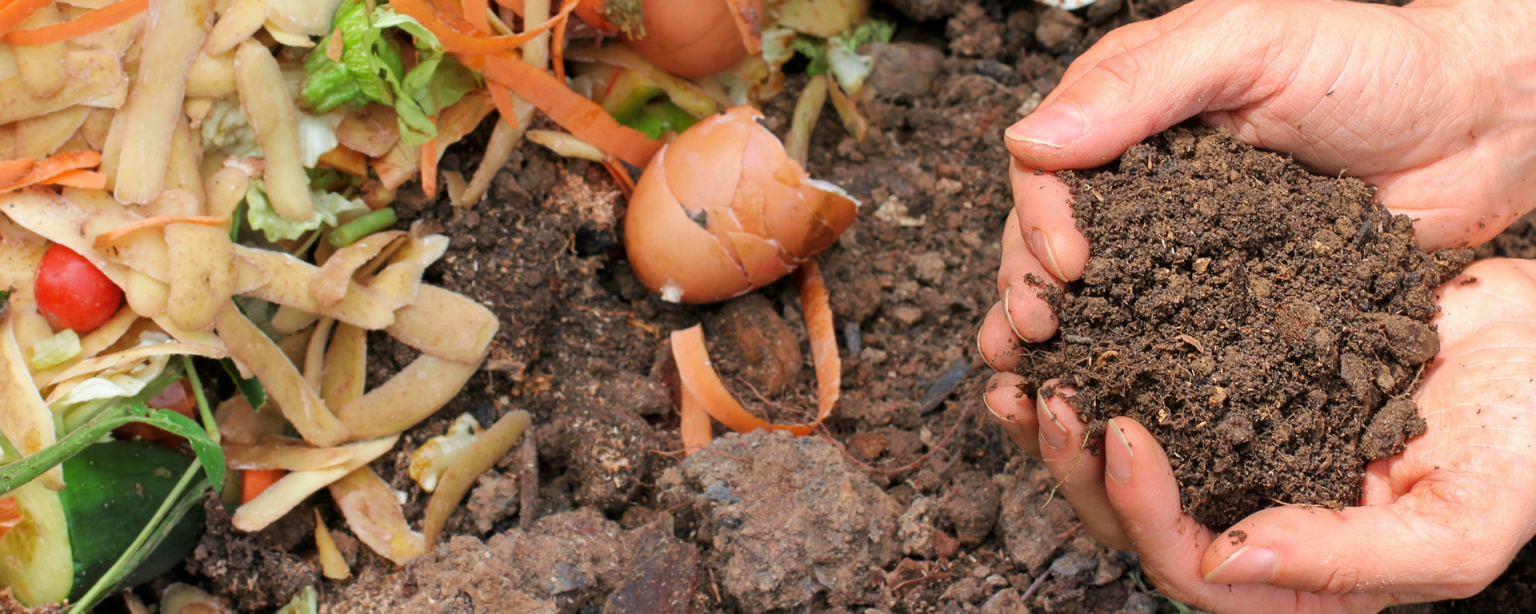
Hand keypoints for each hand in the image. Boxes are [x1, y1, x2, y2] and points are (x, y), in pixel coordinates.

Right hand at [977, 0, 1535, 350]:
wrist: (1478, 126)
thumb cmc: (1375, 63)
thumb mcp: (1252, 44)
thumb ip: (1140, 85)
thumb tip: (1029, 139)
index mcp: (1131, 113)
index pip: (1047, 167)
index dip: (1040, 217)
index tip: (1067, 262)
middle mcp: (1143, 183)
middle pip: (1051, 239)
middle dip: (1029, 287)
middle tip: (1038, 331)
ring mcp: (1181, 246)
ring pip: (1095, 296)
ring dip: (1059, 339)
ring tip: (1038, 381)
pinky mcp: (1226, 299)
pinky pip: (1166, 336)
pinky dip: (1129, 369)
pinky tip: (1106, 400)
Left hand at [985, 258, 1535, 611]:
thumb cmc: (1526, 442)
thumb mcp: (1459, 524)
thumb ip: (1348, 559)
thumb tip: (1223, 559)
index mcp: (1297, 573)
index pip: (1189, 567)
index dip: (1141, 510)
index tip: (1119, 431)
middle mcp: (1252, 515)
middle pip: (1132, 516)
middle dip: (1074, 462)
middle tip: (1043, 393)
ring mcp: (1236, 447)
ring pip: (1121, 453)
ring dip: (1063, 415)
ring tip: (1022, 363)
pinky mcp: (1228, 381)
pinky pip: (1145, 378)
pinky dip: (1100, 354)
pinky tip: (1068, 320)